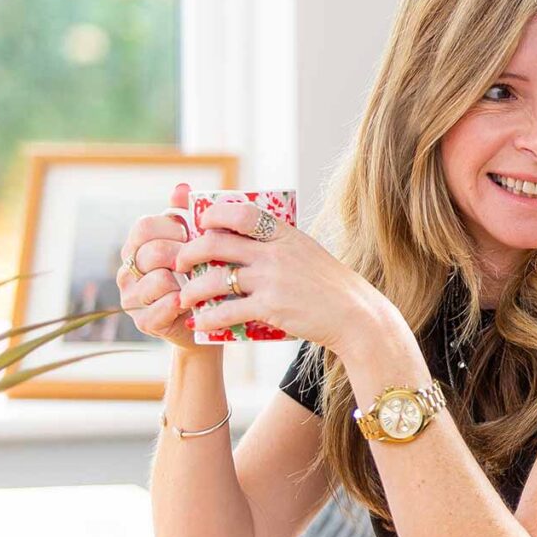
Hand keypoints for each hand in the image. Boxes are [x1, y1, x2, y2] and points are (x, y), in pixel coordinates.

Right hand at [117, 183, 203, 351]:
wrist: (207, 317)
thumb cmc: (201, 273)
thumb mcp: (196, 242)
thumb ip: (187, 214)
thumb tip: (181, 188)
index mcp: (136, 246)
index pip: (144, 226)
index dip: (174, 228)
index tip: (192, 236)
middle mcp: (127, 270)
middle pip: (153, 252)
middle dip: (184, 255)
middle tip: (201, 262)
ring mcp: (132, 297)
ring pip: (159, 280)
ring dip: (185, 281)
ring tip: (198, 284)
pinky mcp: (144, 321)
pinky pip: (164, 305)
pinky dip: (183, 302)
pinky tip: (192, 301)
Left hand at [173, 197, 388, 357]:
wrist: (356, 315)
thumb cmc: (334, 287)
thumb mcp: (310, 253)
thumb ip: (282, 246)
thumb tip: (252, 244)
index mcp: (286, 235)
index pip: (241, 213)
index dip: (214, 214)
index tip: (201, 223)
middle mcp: (276, 253)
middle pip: (217, 242)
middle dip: (189, 252)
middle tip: (180, 262)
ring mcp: (272, 279)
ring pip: (214, 278)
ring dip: (191, 289)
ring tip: (184, 298)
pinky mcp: (271, 307)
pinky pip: (227, 310)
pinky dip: (208, 318)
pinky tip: (200, 323)